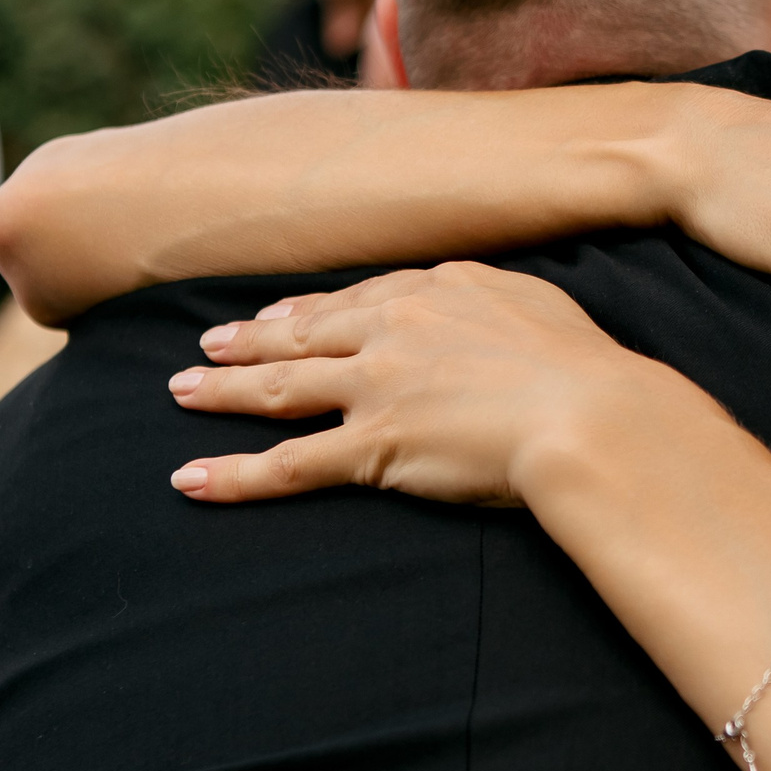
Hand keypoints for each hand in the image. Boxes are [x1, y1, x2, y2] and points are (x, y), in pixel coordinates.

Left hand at [167, 262, 701, 505]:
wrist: (591, 413)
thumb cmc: (586, 367)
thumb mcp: (540, 305)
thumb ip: (496, 303)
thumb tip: (486, 313)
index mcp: (434, 290)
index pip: (355, 299)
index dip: (308, 311)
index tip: (279, 317)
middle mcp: (393, 328)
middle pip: (302, 333)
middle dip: (249, 339)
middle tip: (207, 344)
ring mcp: (377, 386)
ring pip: (279, 388)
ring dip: (222, 391)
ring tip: (179, 392)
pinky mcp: (373, 446)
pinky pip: (289, 464)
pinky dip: (234, 474)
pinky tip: (190, 480)